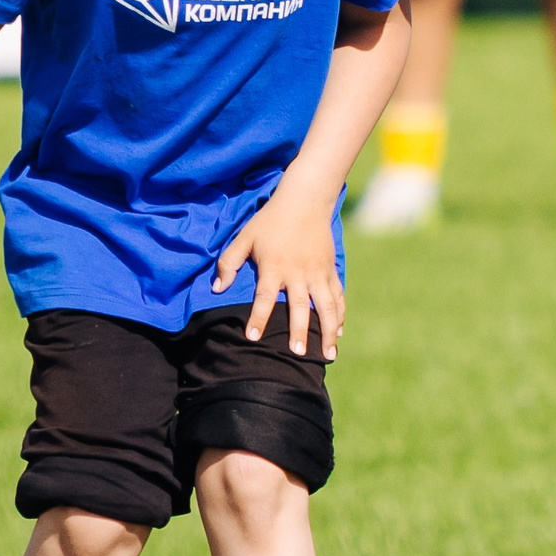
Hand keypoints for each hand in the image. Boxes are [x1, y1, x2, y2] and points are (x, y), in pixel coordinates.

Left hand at [214, 183, 343, 359]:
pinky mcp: (330, 270)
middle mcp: (297, 273)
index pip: (264, 298)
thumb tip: (216, 289)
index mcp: (274, 267)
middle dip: (300, 331)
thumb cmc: (270, 221)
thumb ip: (229, 263)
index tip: (252, 337)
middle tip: (297, 353)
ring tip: (329, 355)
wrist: (305, 200)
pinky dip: (339, 315)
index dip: (258, 318)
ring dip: (328, 331)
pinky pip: (337, 296)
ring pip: (326, 306)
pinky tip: (338, 332)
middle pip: (300, 307)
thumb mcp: (244, 238)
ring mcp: (317, 272)